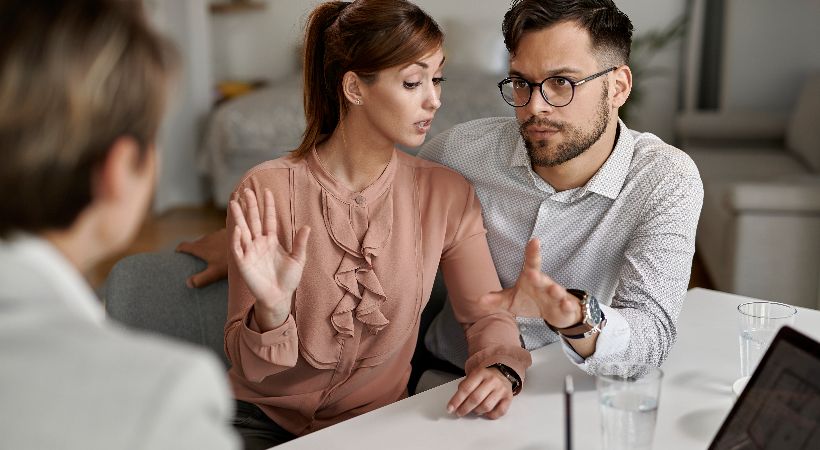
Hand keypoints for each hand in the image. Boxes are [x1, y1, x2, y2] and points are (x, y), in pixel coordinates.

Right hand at [176, 228, 228, 287]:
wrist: (248, 245)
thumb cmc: (230, 262)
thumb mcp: (215, 273)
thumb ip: (201, 279)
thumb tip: (188, 283)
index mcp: (201, 248)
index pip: (184, 246)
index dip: (179, 249)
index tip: (176, 253)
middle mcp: (207, 239)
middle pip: (196, 243)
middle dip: (193, 248)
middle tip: (193, 257)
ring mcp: (218, 234)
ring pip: (208, 239)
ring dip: (206, 244)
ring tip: (209, 253)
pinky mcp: (229, 232)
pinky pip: (219, 236)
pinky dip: (218, 241)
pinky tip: (224, 248)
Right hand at [230, 188, 309, 326]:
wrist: (280, 297)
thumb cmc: (288, 279)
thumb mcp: (298, 259)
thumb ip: (300, 243)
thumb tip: (307, 226)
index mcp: (271, 241)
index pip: (269, 219)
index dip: (268, 206)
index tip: (268, 191)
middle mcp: (259, 243)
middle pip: (253, 220)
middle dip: (250, 206)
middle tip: (247, 190)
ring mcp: (250, 252)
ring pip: (242, 230)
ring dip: (238, 217)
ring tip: (234, 202)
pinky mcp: (243, 263)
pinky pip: (238, 248)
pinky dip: (237, 239)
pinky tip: (238, 228)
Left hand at [446, 367, 513, 418]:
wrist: (503, 372)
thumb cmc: (485, 377)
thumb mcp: (473, 376)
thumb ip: (465, 386)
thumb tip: (456, 401)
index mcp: (481, 373)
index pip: (466, 388)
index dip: (456, 400)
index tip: (450, 408)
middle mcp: (492, 381)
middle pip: (476, 398)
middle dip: (464, 408)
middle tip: (459, 413)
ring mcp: (501, 389)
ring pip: (486, 406)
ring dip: (477, 411)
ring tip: (473, 410)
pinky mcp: (508, 398)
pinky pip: (499, 412)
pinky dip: (490, 415)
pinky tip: (485, 412)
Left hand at [481, 238, 581, 328]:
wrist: (556, 312)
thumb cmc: (532, 302)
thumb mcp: (512, 301)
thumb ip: (497, 299)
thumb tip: (479, 300)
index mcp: (532, 279)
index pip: (531, 263)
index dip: (532, 252)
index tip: (534, 240)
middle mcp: (545, 284)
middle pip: (542, 277)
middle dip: (538, 275)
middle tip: (532, 272)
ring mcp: (556, 295)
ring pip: (557, 291)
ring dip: (555, 290)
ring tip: (553, 289)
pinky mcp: (565, 307)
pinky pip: (567, 305)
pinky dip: (567, 305)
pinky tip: (566, 304)